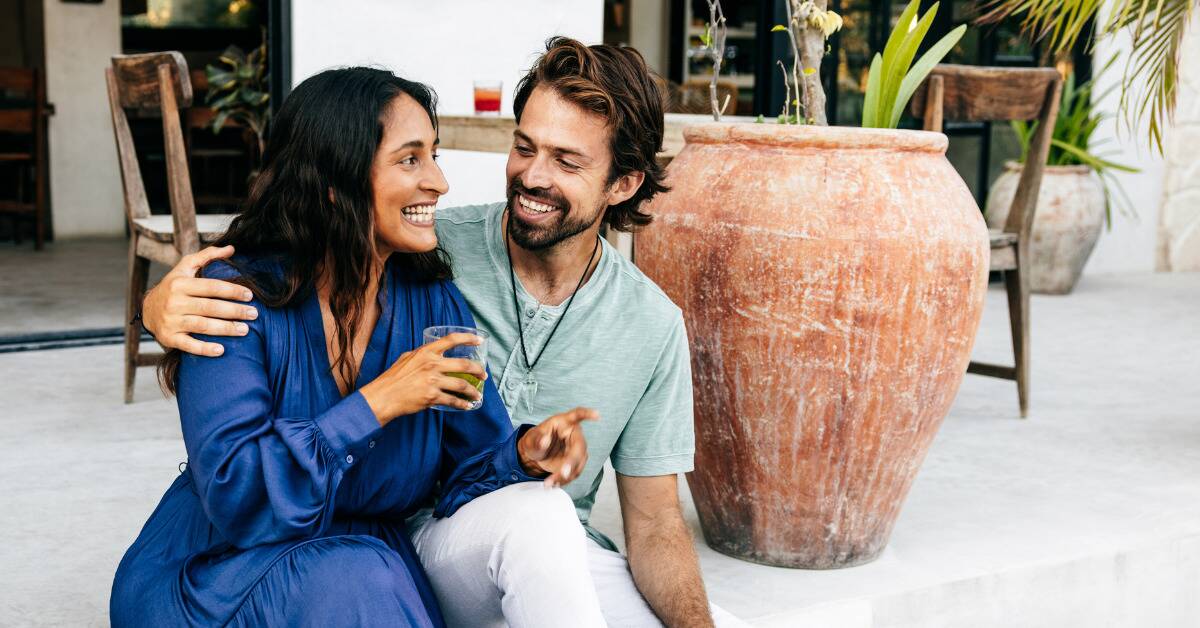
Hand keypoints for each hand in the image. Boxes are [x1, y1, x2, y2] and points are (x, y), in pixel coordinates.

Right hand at [142, 245, 257, 356]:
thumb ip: (208, 256)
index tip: (250, 295)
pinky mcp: (168, 338)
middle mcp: (174, 302)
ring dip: (225, 328)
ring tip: (245, 329)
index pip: (211, 287)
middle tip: (254, 314)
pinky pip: (188, 345)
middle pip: (209, 307)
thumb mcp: (186, 267)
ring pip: (202, 326)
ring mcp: (171, 321)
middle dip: (234, 311)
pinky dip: (204, 349)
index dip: (232, 291)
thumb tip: (231, 248)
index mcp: (180, 284)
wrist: (148, 309)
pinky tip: (221, 350)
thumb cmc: (174, 286)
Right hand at [358, 333, 489, 425]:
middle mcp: (432, 364)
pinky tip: (467, 406)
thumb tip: (434, 353)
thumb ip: (422, 354)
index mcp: (426, 352)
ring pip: (462, 386)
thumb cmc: (393, 377)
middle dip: (478, 371)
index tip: (479, 340)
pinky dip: (462, 404)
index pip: (452, 340)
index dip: (468, 338)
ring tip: (477, 395)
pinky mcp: (432, 397)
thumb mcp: (407, 358)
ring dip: (473, 391)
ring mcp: (433, 381)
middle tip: (483, 375)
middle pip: (464, 365)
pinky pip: (453, 401)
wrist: (384, 396)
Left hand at [517, 408, 597, 487]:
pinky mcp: (576, 461)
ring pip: (578, 463)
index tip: (597, 415)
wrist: (536, 454)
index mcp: (564, 422)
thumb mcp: (531, 440)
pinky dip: (565, 480)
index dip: (588, 414)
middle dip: (573, 462)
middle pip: (580, 447)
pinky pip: (574, 472)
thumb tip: (545, 440)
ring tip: (550, 483)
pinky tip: (554, 483)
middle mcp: (574, 434)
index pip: (577, 415)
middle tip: (563, 473)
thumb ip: (537, 440)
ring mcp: (577, 448)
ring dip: (566, 475)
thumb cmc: (535, 441)